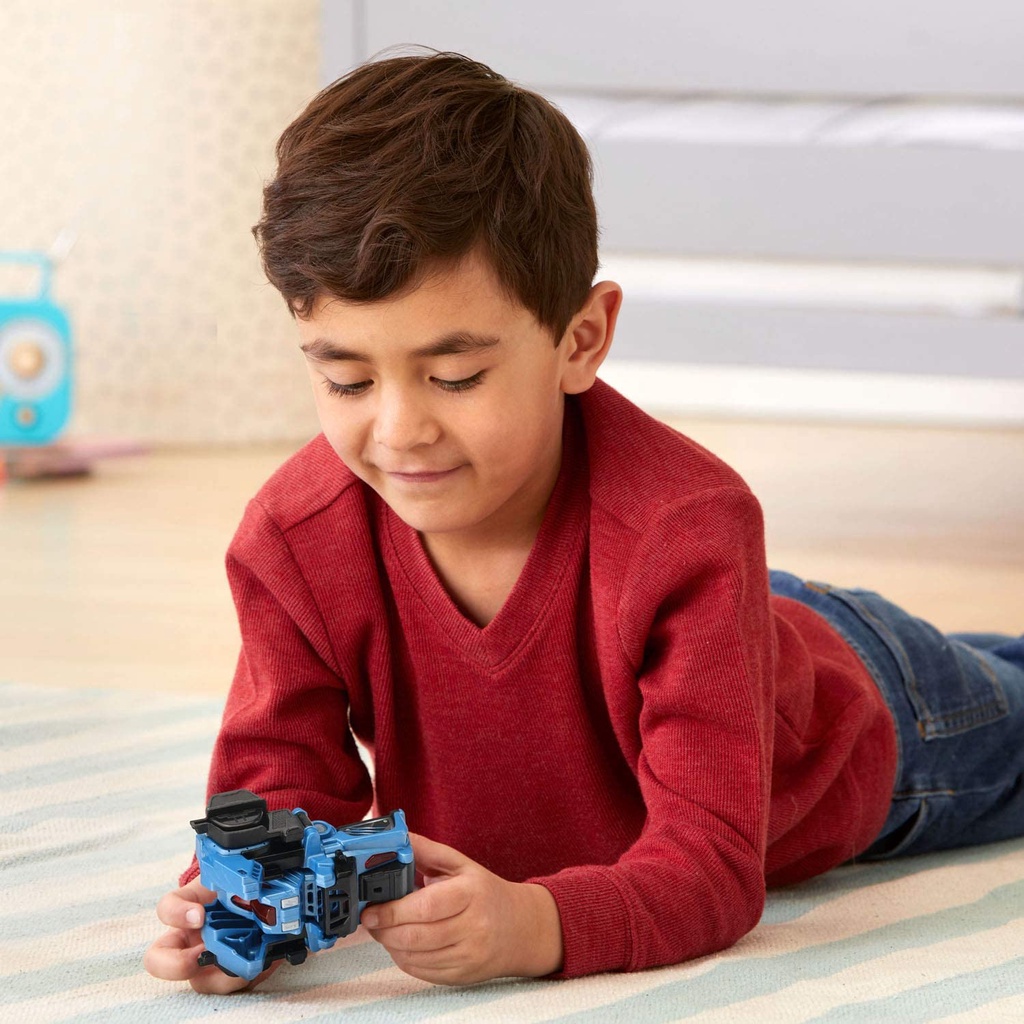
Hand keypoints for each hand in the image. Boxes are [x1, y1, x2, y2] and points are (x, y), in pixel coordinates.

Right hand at [143, 879, 277, 992]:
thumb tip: (250, 880)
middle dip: (176, 965)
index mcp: (188, 910)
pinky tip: (263, 962)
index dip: (177, 914)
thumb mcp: (235, 879)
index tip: (199, 914)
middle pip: (158, 961)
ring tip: (247, 961)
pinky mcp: (229, 976)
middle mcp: (189, 941)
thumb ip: (234, 878)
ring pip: (200, 982)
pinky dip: (248, 976)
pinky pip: (233, 985)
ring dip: (223, 975)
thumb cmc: (239, 890)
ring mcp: (206, 963)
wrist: (261, 903)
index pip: (167, 909)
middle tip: (201, 956)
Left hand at [360, 833, 563, 984]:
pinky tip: (402, 945)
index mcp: (471, 893)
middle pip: (417, 936)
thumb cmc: (485, 893)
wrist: (520, 928)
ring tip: (384, 931)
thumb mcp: (461, 864)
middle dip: (385, 931)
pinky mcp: (463, 976)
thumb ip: (427, 850)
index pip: (426, 906)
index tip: (371, 910)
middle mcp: (473, 927)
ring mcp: (469, 955)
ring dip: (391, 946)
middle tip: (371, 921)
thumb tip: (397, 837)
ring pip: (416, 958)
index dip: (393, 911)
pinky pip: (423, 973)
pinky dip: (404, 960)